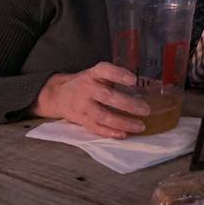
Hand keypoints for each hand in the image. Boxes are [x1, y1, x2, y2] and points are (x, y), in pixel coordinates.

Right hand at [31, 63, 149, 138]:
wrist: (57, 95)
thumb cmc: (87, 83)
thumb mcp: (97, 74)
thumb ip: (115, 77)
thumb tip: (144, 84)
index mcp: (93, 74)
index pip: (105, 70)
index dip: (119, 74)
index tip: (134, 80)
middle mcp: (87, 89)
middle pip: (107, 97)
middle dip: (128, 104)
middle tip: (146, 109)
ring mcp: (83, 106)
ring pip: (103, 116)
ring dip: (123, 122)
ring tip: (140, 125)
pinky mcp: (81, 120)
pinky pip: (96, 128)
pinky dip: (110, 132)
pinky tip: (124, 134)